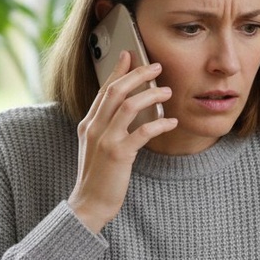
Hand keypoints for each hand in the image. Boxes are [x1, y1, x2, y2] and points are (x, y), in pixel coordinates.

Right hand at [68, 51, 174, 232]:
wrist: (89, 203)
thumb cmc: (98, 177)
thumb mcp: (96, 146)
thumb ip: (106, 127)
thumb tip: (125, 110)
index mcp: (88, 124)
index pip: (104, 90)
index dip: (118, 71)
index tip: (131, 55)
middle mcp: (94, 128)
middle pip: (115, 91)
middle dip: (137, 75)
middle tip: (156, 67)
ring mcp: (105, 140)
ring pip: (128, 106)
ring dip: (150, 95)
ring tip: (167, 92)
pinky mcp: (118, 155)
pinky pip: (142, 132)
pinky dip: (159, 124)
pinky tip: (171, 122)